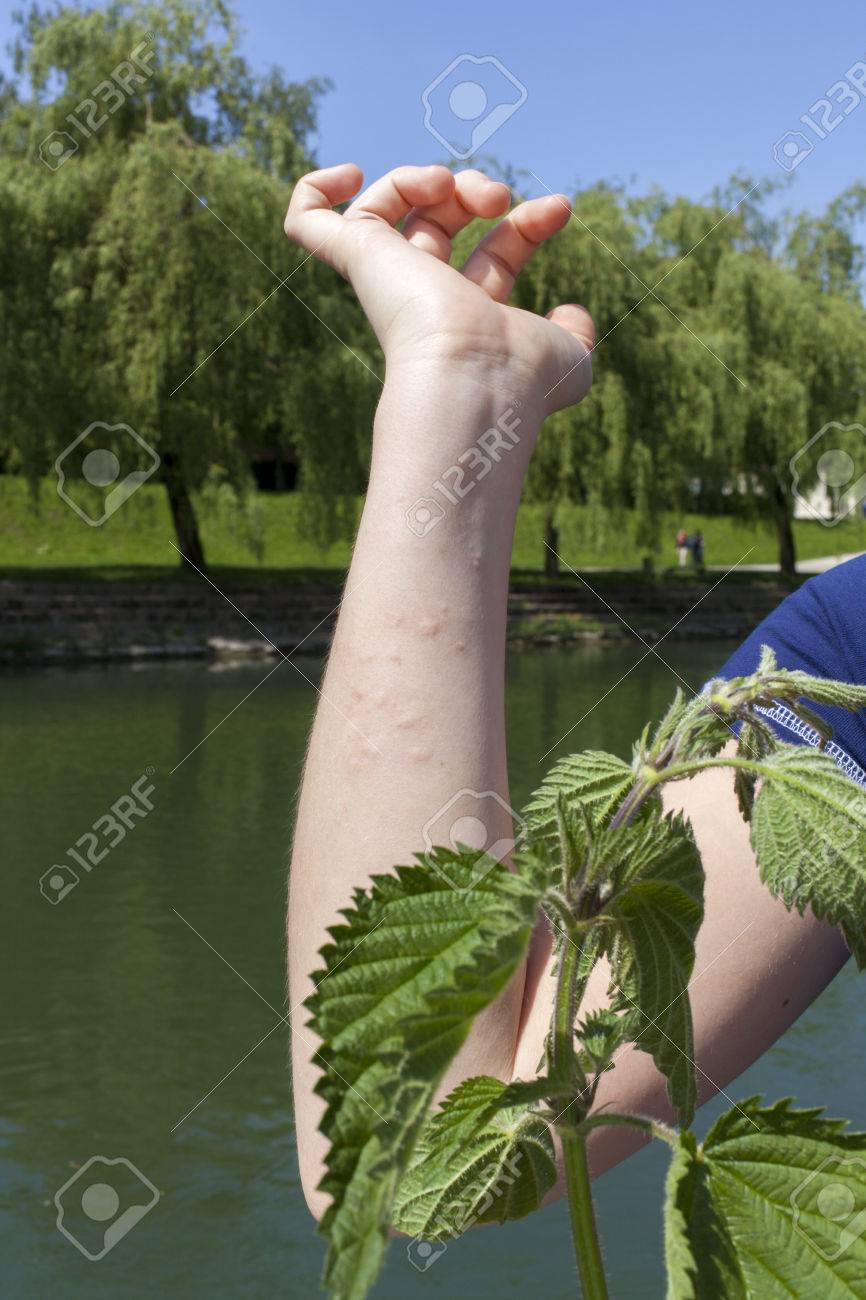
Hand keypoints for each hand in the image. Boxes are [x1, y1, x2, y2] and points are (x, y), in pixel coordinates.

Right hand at [284, 163, 593, 413]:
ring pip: (385, 208)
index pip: (494, 257)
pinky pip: (308, 221)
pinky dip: (316, 189)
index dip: (528, 224)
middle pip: (440, 223)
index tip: (560, 208)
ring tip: (451, 184)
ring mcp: (387, 278)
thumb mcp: (569, 356)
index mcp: (470, 319)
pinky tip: (348, 173)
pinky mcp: (359, 259)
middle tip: (499, 198)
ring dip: (422, 176)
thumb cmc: (523, 380)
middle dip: (476, 190)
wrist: (479, 381)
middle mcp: (424, 300)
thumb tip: (570, 312)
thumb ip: (574, 334)